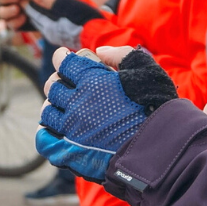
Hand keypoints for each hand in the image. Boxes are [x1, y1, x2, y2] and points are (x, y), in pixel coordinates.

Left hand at [37, 48, 177, 182]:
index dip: (63, 58)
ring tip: (62, 108)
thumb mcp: (147, 70)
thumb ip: (121, 55)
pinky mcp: (71, 153)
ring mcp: (72, 129)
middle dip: (58, 82)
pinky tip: (52, 130)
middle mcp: (77, 103)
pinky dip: (45, 133)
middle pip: (52, 87)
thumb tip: (99, 52)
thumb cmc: (157, 108)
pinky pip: (45, 140)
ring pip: (47, 112)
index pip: (64, 62)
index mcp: (93, 80)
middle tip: (67, 85)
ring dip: (52, 107)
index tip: (66, 58)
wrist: (161, 149)